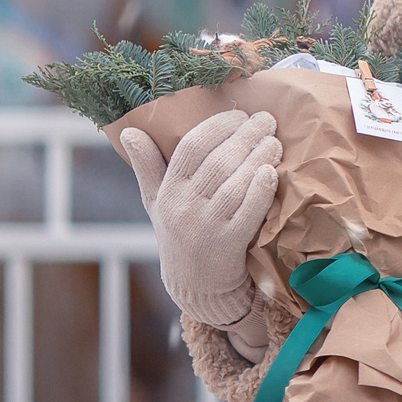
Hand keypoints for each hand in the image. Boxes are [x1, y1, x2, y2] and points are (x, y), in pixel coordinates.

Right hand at [120, 109, 280, 328]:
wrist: (194, 286)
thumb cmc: (179, 234)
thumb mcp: (156, 202)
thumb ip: (147, 166)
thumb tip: (128, 130)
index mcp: (167, 192)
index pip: (192, 147)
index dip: (218, 125)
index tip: (239, 114)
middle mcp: (183, 208)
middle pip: (218, 161)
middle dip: (245, 135)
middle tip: (266, 120)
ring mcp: (206, 227)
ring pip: (235, 182)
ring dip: (258, 156)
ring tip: (274, 141)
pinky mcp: (229, 245)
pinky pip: (248, 212)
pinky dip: (261, 190)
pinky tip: (271, 172)